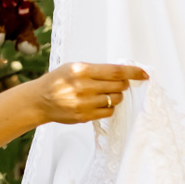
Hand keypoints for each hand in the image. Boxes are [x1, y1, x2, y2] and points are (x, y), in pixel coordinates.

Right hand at [31, 62, 147, 123]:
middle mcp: (83, 86)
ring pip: (115, 100)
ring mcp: (84, 103)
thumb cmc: (59, 81)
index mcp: (82, 70)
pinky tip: (100, 103)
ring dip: (116, 96)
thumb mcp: (74, 67)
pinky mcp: (84, 116)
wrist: (40, 100)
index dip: (133, 72)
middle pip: (118, 86)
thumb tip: (122, 73)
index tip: (144, 73)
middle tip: (118, 84)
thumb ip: (96, 69)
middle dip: (123, 85)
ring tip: (104, 93)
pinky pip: (108, 112)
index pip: (115, 71)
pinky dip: (109, 107)